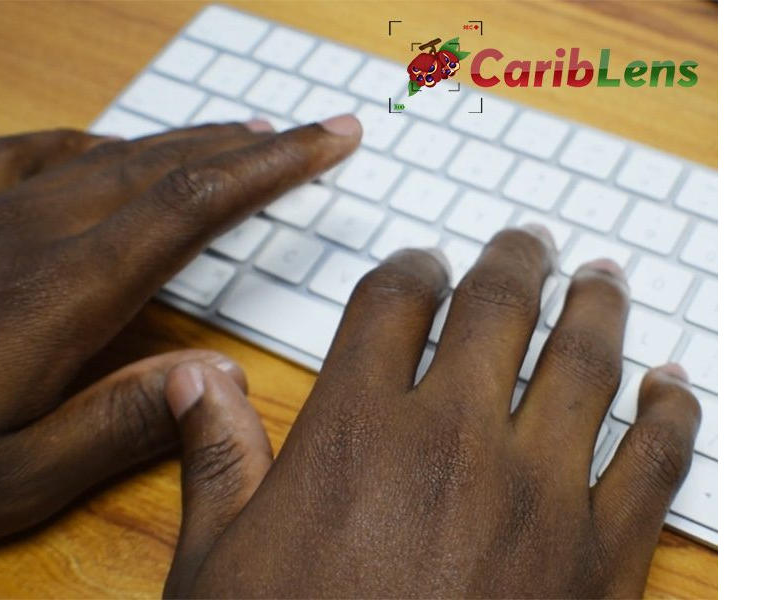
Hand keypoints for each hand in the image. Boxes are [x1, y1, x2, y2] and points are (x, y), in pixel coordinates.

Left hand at [0, 116, 360, 558]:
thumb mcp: (15, 480)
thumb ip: (118, 423)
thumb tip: (212, 375)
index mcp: (61, 294)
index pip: (189, 207)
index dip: (269, 168)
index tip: (327, 142)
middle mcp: (30, 236)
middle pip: (162, 166)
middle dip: (250, 144)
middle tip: (314, 133)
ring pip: (108, 155)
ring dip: (185, 141)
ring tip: (242, 137)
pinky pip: (31, 156)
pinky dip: (90, 145)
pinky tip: (107, 153)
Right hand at [161, 228, 700, 597]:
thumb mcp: (218, 569)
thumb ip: (215, 459)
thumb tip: (194, 376)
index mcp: (354, 433)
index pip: (389, 305)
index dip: (408, 270)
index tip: (421, 264)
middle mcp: (451, 442)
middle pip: (495, 310)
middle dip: (512, 263)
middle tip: (526, 240)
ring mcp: (537, 497)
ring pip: (584, 366)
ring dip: (595, 311)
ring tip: (600, 280)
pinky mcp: (600, 562)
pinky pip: (654, 466)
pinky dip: (671, 417)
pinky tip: (674, 388)